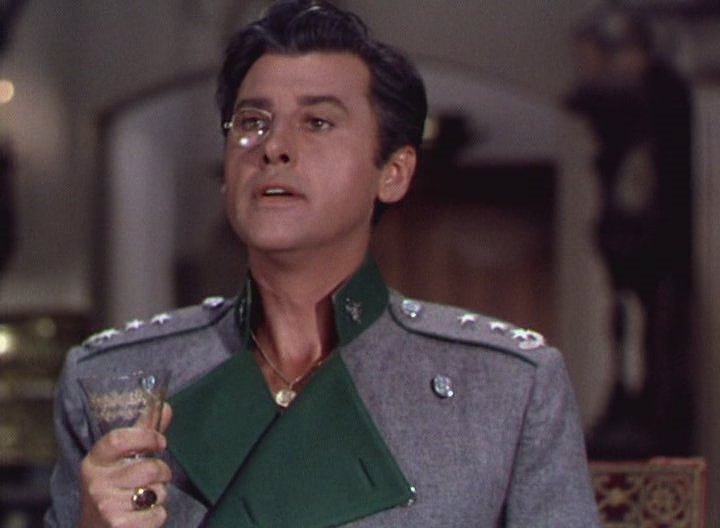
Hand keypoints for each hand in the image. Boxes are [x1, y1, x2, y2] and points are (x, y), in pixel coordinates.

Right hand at [79, 403, 172, 527]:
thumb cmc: (112, 490)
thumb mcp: (118, 461)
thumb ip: (142, 435)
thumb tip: (166, 408)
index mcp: (95, 461)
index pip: (118, 439)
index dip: (146, 437)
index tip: (160, 442)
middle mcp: (97, 482)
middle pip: (148, 468)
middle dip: (162, 472)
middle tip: (154, 478)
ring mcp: (106, 505)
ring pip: (156, 492)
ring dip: (160, 495)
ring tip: (145, 498)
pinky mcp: (119, 525)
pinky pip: (157, 514)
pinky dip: (157, 516)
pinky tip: (142, 516)